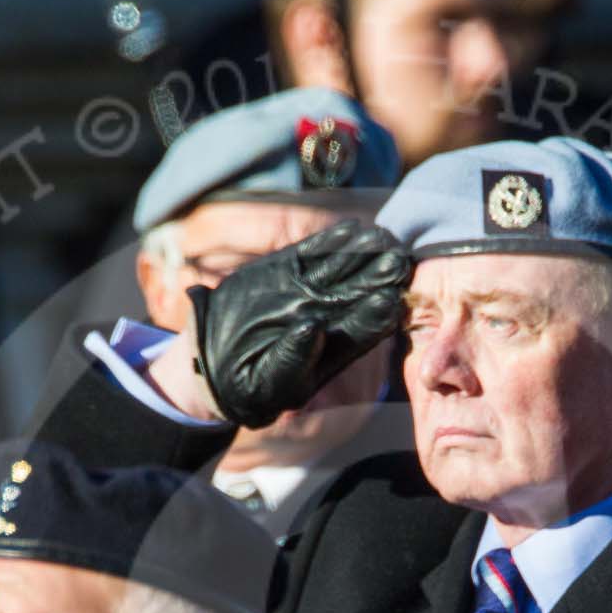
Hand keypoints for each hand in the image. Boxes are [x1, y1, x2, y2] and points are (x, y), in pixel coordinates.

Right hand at [185, 220, 409, 426]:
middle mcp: (330, 317)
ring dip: (364, 253)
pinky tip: (351, 229)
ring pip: (344, 268)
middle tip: (399, 261)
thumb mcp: (266, 382)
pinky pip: (315, 252)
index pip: (362, 331)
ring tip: (381, 238)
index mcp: (333, 350)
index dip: (376, 315)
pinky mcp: (290, 269)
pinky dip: (332, 240)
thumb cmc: (245, 383)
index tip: (389, 300)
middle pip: (362, 294)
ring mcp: (312, 290)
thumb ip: (291, 360)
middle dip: (380, 278)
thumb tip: (313, 330)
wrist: (212, 355)